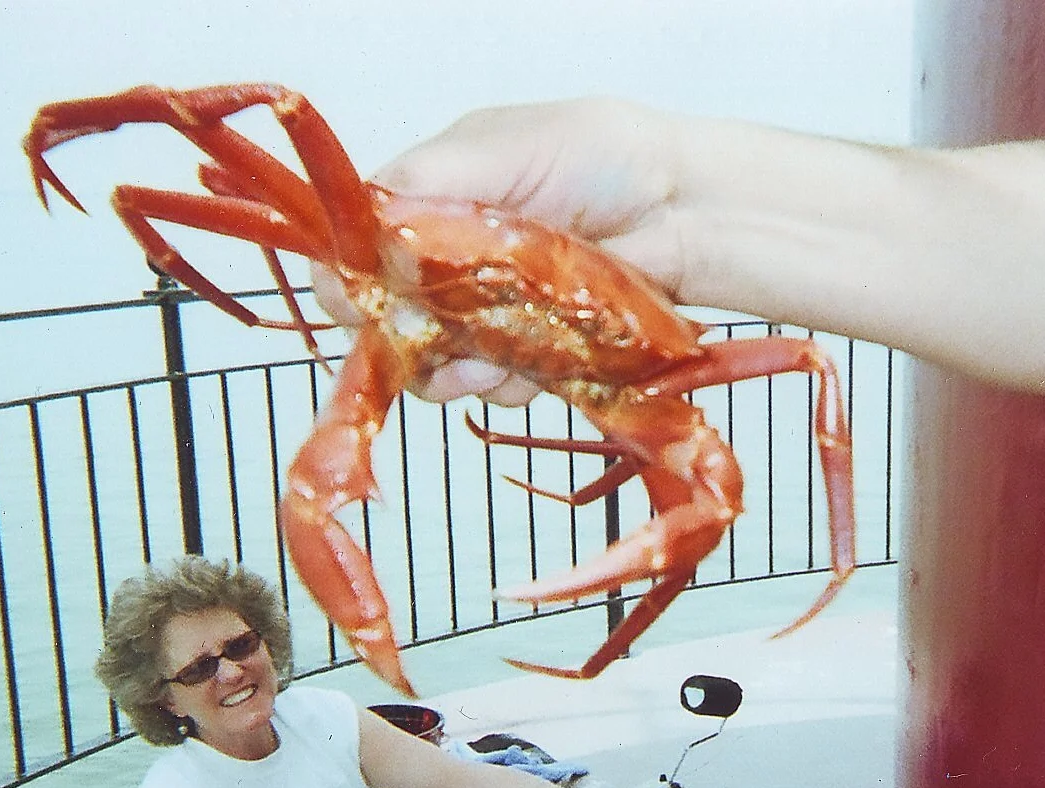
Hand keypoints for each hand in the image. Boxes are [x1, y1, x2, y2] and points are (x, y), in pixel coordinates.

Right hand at [315, 98, 688, 406]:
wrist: (691, 211)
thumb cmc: (612, 158)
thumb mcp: (512, 146)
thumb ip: (435, 179)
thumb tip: (368, 219)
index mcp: (439, 197)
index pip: (364, 245)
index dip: (353, 280)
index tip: (357, 305)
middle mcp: (458, 259)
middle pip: (393, 320)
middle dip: (404, 342)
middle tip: (427, 346)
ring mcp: (495, 310)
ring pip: (440, 364)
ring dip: (456, 372)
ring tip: (489, 363)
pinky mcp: (535, 351)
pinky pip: (499, 385)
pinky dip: (508, 384)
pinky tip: (531, 369)